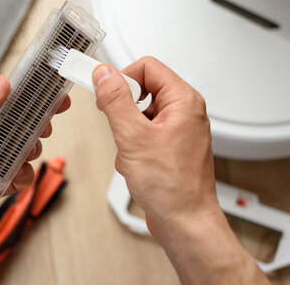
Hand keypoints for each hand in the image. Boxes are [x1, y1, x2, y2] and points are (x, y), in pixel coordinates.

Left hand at [0, 75, 69, 240]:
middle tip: (45, 122)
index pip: (3, 101)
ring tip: (29, 148)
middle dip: (36, 122)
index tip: (49, 91)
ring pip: (22, 152)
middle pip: (18, 126)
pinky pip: (17, 180)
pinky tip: (18, 173)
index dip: (26, 96)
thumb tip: (0, 85)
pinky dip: (24, 176)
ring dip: (32, 148)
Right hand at [92, 57, 216, 236]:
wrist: (185, 222)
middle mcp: (184, 113)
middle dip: (124, 114)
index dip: (123, 77)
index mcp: (183, 101)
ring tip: (134, 156)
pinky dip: (133, 150)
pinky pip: (143, 136)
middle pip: (142, 92)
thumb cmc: (172, 186)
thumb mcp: (133, 137)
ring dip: (127, 136)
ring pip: (139, 117)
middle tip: (121, 131)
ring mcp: (178, 131)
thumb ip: (116, 100)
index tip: (104, 91)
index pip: (147, 67)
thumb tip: (104, 74)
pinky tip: (138, 167)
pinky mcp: (170, 148)